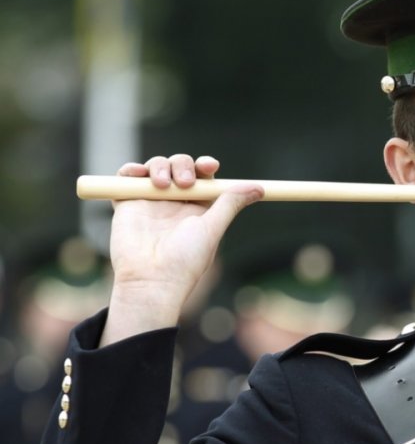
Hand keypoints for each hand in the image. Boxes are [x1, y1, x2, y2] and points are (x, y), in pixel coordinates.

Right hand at [101, 154, 261, 345]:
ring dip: (161, 166)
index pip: (203, 177)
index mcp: (197, 208)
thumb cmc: (185, 259)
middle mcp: (174, 202)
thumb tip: (260, 188)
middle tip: (185, 182)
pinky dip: (131, 170)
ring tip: (163, 185)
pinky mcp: (127, 203)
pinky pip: (126, 177)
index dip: (205, 166)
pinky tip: (139, 173)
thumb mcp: (212, 228)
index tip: (210, 165)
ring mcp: (150, 201)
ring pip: (155, 167)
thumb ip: (230, 204)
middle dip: (183, 164)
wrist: (150, 279)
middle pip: (179, 166)